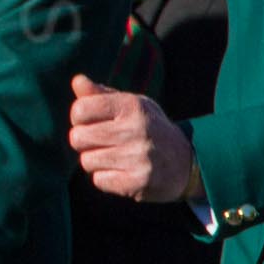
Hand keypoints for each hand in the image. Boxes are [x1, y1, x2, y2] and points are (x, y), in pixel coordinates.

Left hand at [68, 73, 193, 200]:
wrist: (186, 161)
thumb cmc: (149, 128)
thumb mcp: (132, 105)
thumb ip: (101, 94)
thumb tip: (77, 81)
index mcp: (132, 106)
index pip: (80, 110)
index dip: (79, 117)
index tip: (92, 121)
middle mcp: (136, 130)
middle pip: (78, 138)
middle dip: (84, 141)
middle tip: (102, 142)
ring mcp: (138, 157)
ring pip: (86, 161)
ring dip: (95, 161)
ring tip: (115, 157)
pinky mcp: (138, 182)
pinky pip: (98, 180)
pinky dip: (105, 178)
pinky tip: (122, 171)